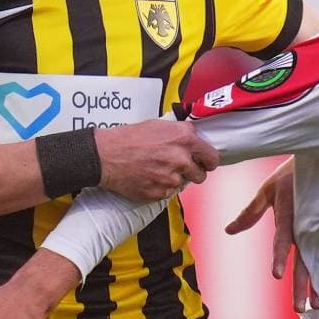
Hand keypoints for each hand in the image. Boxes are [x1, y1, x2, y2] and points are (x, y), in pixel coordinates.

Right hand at [95, 118, 218, 200]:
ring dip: (176, 179)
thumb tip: (194, 139)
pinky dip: (162, 187)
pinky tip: (150, 177)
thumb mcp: (159, 125)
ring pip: (184, 184)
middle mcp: (181, 158)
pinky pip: (169, 192)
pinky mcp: (160, 192)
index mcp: (184, 139)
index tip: (205, 162)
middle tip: (179, 167)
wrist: (106, 155)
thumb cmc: (129, 138)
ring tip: (159, 170)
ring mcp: (171, 178)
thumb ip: (181, 133)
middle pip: (201, 175)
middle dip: (193, 172)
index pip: (212, 157)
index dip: (208, 161)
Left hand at [225, 158, 318, 311]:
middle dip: (301, 284)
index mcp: (289, 214)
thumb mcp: (267, 190)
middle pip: (303, 260)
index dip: (279, 257)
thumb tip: (228, 231)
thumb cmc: (290, 174)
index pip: (283, 240)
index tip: (276, 275)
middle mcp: (306, 225)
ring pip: (317, 261)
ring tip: (316, 305)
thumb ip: (250, 213)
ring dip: (316, 284)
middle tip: (299, 308)